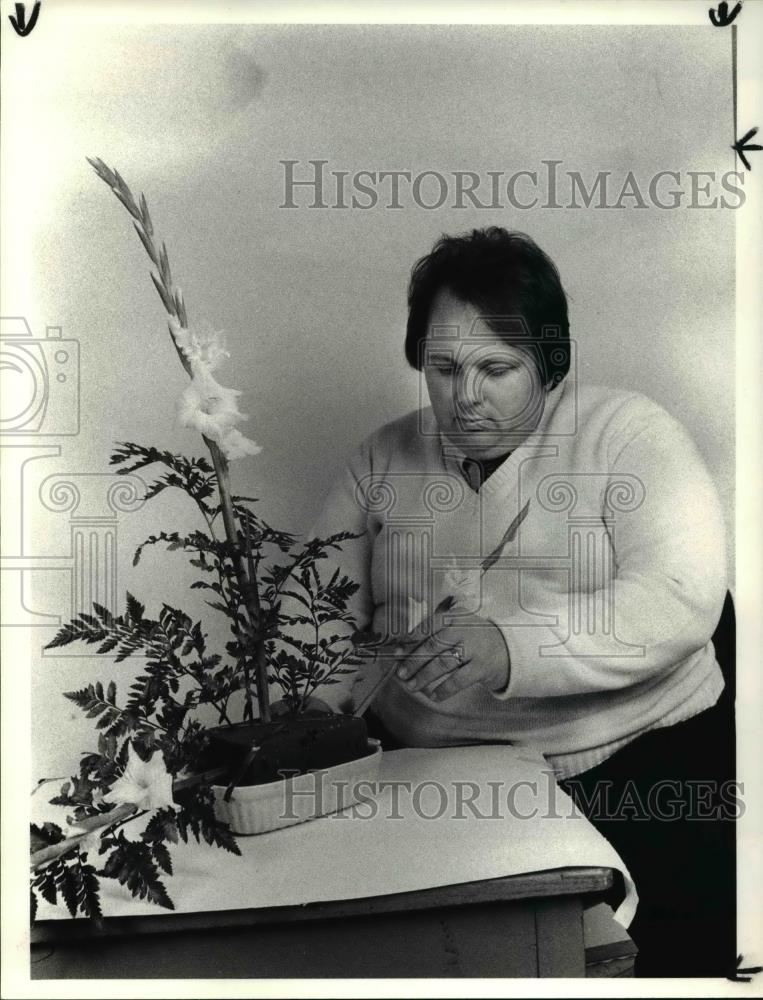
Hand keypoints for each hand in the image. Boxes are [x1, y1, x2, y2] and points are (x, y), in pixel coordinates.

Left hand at [387, 610, 509, 702]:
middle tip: (401, 673)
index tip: (397, 652)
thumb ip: (434, 635)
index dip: (411, 640)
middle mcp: (465, 629)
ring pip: (443, 664)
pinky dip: (443, 689)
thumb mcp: (457, 628)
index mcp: (455, 616)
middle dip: (414, 661)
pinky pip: (458, 680)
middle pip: (433, 645)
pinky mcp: (482, 667)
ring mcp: (475, 648)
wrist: (509, 650)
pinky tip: (433, 696)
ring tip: (412, 686)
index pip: (429, 626)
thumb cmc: (473, 639)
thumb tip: (403, 650)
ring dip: (424, 677)